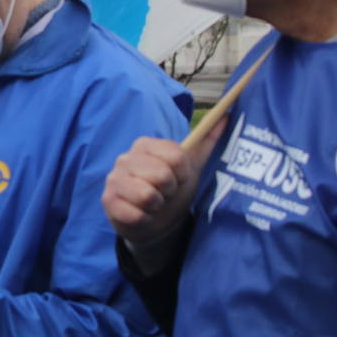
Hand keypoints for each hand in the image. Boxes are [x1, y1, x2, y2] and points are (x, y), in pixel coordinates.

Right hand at [102, 118, 225, 263]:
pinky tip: (141, 214)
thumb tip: (228, 114)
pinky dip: (144, 219)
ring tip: (153, 204)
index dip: (182, 173)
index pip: (175, 156)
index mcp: (145, 145)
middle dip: (169, 191)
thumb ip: (207, 142)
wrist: (154, 222)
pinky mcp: (108, 201)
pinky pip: (135, 213)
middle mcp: (125, 158)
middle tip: (164, 193)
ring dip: (157, 206)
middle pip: (162, 175)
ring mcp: (113, 179)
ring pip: (147, 195)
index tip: (178, 179)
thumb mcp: (191, 168)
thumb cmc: (172, 191)